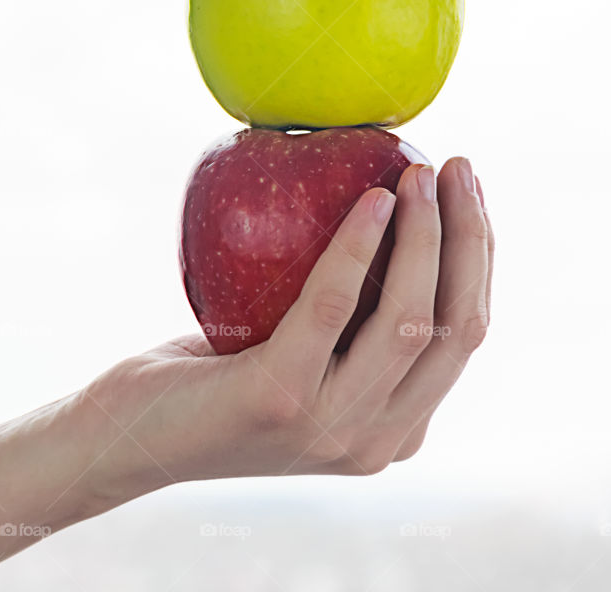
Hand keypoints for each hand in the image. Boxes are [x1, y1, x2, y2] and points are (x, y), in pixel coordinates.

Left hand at [78, 157, 493, 502]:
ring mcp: (333, 430)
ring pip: (411, 319)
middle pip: (457, 328)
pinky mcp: (281, 400)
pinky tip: (371, 198)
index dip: (479, 257)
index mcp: (396, 431)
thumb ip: (353, 322)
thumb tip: (387, 211)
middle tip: (455, 167)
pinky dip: (358, 246)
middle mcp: (378, 442)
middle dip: (468, 238)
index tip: (467, 191)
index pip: (464, 335)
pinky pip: (332, 305)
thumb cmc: (214, 377)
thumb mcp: (303, 356)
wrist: (132, 435)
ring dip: (425, 235)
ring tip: (414, 171)